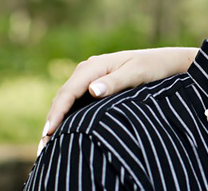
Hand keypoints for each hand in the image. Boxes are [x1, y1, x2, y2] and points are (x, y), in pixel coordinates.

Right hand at [39, 47, 195, 152]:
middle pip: (63, 96)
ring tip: (48, 142)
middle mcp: (87, 69)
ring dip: (57, 118)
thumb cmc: (152, 67)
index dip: (57, 112)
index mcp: (94, 65)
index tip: (49, 131)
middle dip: (52, 119)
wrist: (164, 62)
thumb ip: (115, 82)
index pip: (69, 91)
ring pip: (67, 99)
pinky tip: (64, 130)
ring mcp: (89, 77)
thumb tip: (92, 90)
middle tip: (43, 144)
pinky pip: (75, 100)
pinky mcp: (94, 84)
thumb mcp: (137, 74)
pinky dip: (67, 114)